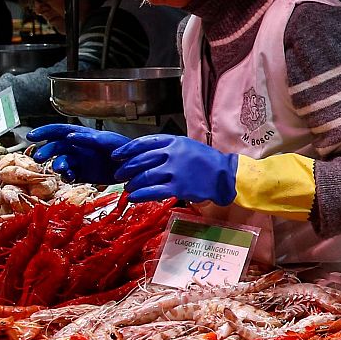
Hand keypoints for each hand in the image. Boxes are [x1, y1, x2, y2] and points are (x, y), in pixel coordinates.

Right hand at [27, 124, 130, 182]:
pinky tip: (70, 177)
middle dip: (46, 151)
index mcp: (81, 136)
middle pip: (55, 147)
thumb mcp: (108, 141)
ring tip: (61, 169)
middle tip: (39, 158)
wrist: (133, 167)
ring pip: (60, 162)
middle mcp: (77, 148)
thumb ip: (89, 139)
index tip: (32, 136)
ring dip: (57, 165)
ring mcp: (78, 162)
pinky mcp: (82, 175)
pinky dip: (66, 176)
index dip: (44, 132)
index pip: (58, 131)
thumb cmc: (123, 149)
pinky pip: (68, 176)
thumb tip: (70, 136)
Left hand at [111, 135, 237, 205]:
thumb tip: (143, 155)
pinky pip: (152, 191)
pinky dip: (140, 195)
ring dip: (132, 184)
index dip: (126, 150)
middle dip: (126, 169)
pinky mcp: (177, 187)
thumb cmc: (206, 160)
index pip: (143, 143)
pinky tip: (134, 197)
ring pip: (144, 177)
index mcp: (173, 142)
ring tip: (128, 188)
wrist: (225, 175)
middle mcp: (172, 154)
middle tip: (120, 175)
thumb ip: (166, 148)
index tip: (116, 156)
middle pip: (140, 161)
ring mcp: (174, 171)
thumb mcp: (186, 146)